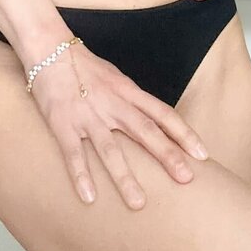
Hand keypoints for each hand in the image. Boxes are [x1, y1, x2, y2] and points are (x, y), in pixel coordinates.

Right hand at [28, 41, 209, 209]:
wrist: (48, 47)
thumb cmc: (83, 65)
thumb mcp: (115, 78)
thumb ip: (132, 100)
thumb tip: (153, 121)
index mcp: (127, 91)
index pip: (161, 113)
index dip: (183, 133)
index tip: (202, 154)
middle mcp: (111, 103)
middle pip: (144, 130)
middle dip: (166, 154)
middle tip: (186, 179)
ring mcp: (87, 114)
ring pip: (110, 148)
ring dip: (125, 176)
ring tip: (138, 203)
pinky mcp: (63, 123)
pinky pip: (73, 152)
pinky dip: (81, 174)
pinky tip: (89, 197)